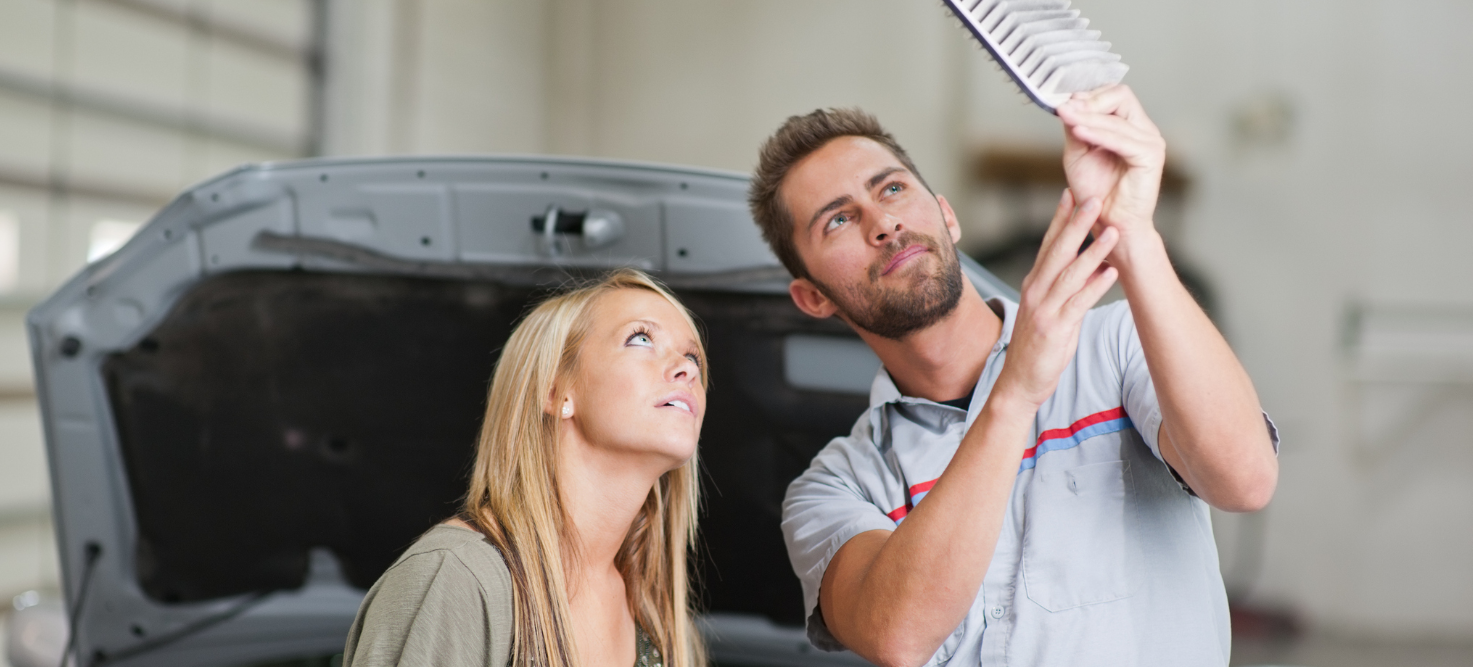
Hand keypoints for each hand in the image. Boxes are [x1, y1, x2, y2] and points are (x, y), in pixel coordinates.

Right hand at [997, 190, 1118, 408]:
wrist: (1019, 382)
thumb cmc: (1036, 346)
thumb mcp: (1047, 310)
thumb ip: (1065, 287)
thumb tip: (1090, 265)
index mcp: (1034, 284)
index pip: (1047, 244)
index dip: (1060, 218)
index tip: (1072, 193)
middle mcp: (1036, 292)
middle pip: (1058, 251)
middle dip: (1076, 223)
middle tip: (1093, 198)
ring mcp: (1044, 310)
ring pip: (1070, 274)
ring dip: (1093, 251)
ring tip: (1112, 232)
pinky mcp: (1055, 329)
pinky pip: (1078, 303)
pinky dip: (1094, 287)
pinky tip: (1110, 273)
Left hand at [1056, 85, 1165, 260]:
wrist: (1109, 224)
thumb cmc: (1096, 192)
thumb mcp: (1078, 154)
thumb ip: (1076, 128)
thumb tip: (1069, 103)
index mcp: (1130, 126)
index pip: (1114, 94)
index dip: (1088, 95)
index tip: (1063, 101)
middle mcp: (1144, 130)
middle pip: (1121, 95)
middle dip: (1090, 100)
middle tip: (1065, 107)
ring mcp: (1150, 141)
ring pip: (1117, 117)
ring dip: (1087, 116)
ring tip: (1065, 116)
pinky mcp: (1150, 156)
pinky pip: (1121, 139)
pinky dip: (1098, 133)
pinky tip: (1078, 131)